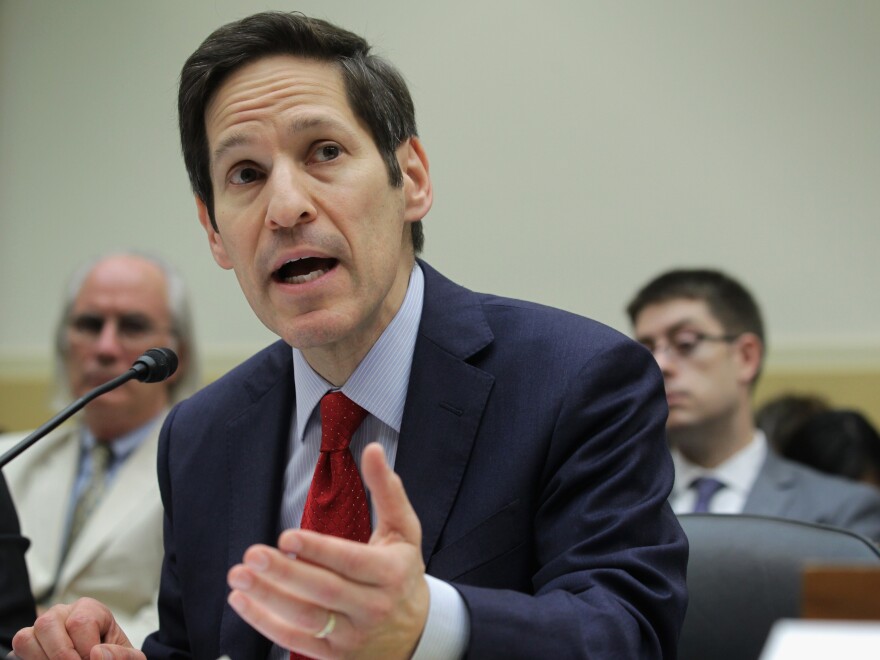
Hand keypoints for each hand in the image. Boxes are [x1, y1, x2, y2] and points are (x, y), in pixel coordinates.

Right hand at [11, 597, 142, 659]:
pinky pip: (18, 648)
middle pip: (48, 623)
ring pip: (27, 636)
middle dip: (62, 654)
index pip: (80, 623)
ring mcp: (42, 628)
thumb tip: (97, 654)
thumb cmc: (113, 657)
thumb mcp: (128, 657)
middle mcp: (62, 613)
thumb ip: (121, 655)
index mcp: (90, 609)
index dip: (86, 649)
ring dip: (43, 658)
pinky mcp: (29, 643)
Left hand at [227, 443, 429, 658]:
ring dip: (267, 598)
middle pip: (324, 591)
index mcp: (390, 573)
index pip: (351, 562)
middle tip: (252, 554)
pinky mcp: (335, 656)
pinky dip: (265, 623)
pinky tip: (242, 601)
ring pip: (306, 618)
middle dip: (285, 573)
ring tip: (238, 576)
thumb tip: (372, 449)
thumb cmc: (402, 572)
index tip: (286, 537)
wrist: (417, 633)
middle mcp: (373, 607)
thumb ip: (387, 489)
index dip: (318, 550)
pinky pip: (295, 642)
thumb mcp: (404, 530)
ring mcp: (353, 636)